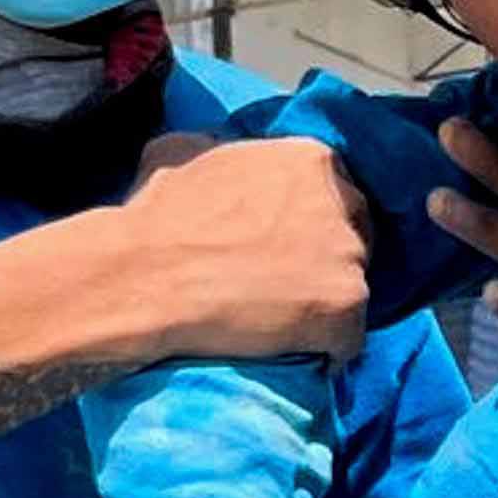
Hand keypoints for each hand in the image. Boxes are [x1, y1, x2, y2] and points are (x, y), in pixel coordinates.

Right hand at [125, 132, 370, 363]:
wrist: (144, 275)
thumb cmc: (157, 215)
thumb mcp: (182, 150)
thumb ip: (218, 146)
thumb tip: (216, 149)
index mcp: (309, 158)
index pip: (335, 194)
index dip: (310, 226)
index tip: (284, 247)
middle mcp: (340, 200)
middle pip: (353, 239)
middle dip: (324, 263)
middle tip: (284, 286)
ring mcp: (346, 256)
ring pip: (351, 289)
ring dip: (321, 307)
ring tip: (280, 323)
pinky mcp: (343, 307)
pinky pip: (347, 338)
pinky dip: (324, 349)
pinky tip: (292, 351)